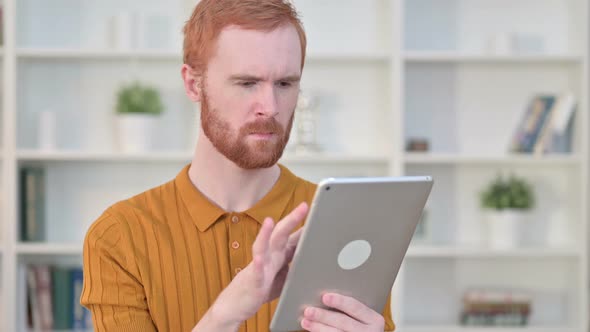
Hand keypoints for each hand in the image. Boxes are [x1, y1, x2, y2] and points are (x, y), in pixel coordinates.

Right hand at [194, 202, 308, 330]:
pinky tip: (259, 259)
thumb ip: (294, 265)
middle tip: (303, 207)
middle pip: (280, 235)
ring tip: (270, 221)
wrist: (236, 306)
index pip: (292, 236)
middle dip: (291, 220)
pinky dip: (258, 266)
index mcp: (278, 255)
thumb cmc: (260, 288)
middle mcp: (269, 257)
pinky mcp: (253, 282)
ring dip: (266, 234)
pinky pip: (255, 273)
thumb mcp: (283, 276)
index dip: (304, 224)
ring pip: (262, 247)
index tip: (316, 210)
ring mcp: (259, 268)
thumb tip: (312, 258)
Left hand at [300, 293, 384, 331]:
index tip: (324, 297)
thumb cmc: (362, 325)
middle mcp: (369, 331)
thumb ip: (351, 308)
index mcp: (374, 319)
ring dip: (318, 327)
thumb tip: (325, 296)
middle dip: (323, 315)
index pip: (355, 307)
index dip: (339, 301)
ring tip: (305, 321)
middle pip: (343, 321)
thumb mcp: (363, 317)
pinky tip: (312, 330)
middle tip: (308, 310)